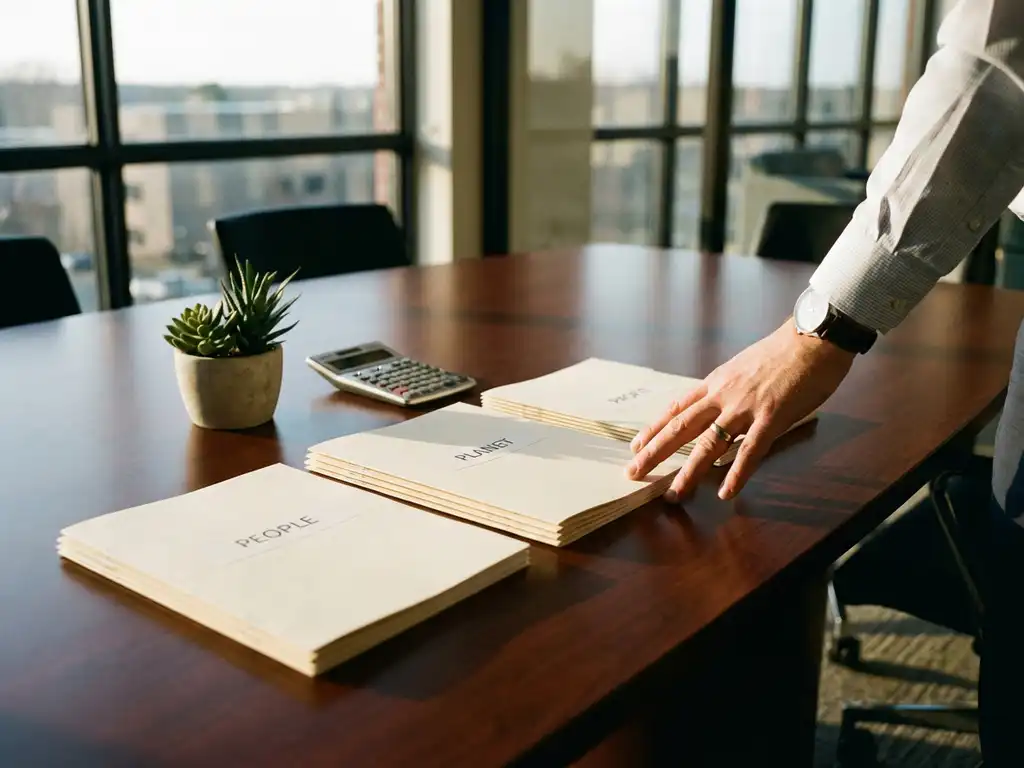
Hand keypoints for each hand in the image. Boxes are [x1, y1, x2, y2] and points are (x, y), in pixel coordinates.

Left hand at [626, 319, 856, 500]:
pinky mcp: (772, 417)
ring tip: (673, 495)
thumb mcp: (744, 366)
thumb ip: (729, 389)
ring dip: (689, 472)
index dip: (655, 429)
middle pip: (681, 427)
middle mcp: (723, 395)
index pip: (677, 409)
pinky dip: (737, 473)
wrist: (813, 337)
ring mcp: (745, 407)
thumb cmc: (783, 351)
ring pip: (709, 443)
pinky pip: (750, 450)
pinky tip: (725, 493)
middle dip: (655, 452)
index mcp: (716, 382)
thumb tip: (719, 407)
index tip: (636, 446)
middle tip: (633, 473)